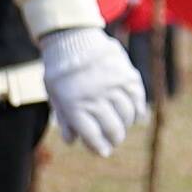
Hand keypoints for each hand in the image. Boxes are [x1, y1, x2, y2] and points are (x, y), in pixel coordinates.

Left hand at [36, 26, 144, 157]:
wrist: (72, 39)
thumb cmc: (60, 71)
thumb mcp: (55, 95)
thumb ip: (64, 118)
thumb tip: (72, 141)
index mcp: (74, 104)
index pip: (91, 134)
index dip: (98, 147)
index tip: (102, 152)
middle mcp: (95, 97)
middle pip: (112, 128)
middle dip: (113, 139)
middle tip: (113, 142)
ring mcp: (112, 86)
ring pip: (126, 116)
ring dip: (125, 125)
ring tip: (121, 128)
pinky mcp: (127, 76)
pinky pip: (137, 100)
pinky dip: (136, 110)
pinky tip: (132, 115)